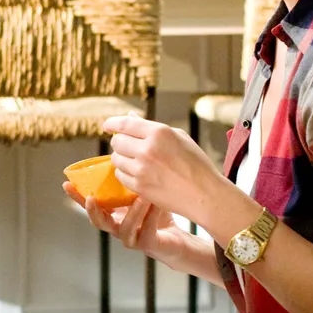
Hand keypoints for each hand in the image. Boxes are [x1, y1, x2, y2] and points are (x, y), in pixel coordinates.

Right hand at [63, 182, 189, 260]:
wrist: (178, 238)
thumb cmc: (158, 212)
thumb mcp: (142, 192)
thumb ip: (130, 181)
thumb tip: (123, 153)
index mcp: (113, 214)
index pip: (91, 205)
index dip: (77, 196)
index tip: (66, 184)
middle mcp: (118, 227)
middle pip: (98, 222)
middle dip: (93, 210)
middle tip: (91, 198)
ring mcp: (132, 239)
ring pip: (124, 229)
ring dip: (132, 212)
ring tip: (142, 196)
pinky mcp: (148, 245)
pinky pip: (147, 232)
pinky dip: (151, 218)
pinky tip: (157, 205)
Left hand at [103, 112, 224, 224]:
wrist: (205, 194)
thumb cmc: (196, 164)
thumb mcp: (179, 138)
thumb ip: (151, 127)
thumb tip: (130, 117)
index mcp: (159, 132)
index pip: (124, 124)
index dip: (112, 124)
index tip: (107, 126)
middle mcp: (147, 149)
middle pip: (117, 142)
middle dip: (120, 143)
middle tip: (127, 146)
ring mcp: (142, 169)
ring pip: (116, 159)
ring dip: (122, 159)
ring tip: (136, 161)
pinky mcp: (140, 186)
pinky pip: (121, 176)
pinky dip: (126, 174)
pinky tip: (138, 174)